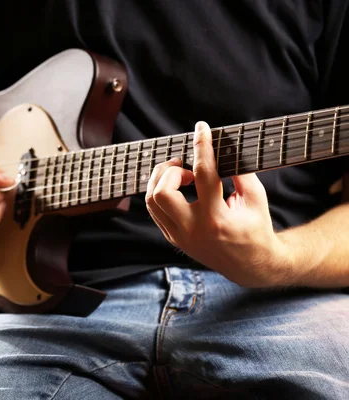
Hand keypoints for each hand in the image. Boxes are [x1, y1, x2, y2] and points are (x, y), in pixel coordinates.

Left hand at [145, 121, 291, 287]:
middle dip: (171, 170)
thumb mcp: (256, 198)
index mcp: (217, 219)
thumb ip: (240, 172)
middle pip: (163, 192)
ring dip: (161, 180)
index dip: (202, 146)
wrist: (250, 266)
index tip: (201, 128)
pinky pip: (154, 210)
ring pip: (151, 201)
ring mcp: (179, 236)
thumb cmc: (256, 228)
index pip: (203, 175)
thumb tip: (223, 146)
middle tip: (187, 166)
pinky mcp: (172, 238)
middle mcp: (193, 230)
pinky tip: (176, 186)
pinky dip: (160, 192)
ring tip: (181, 174)